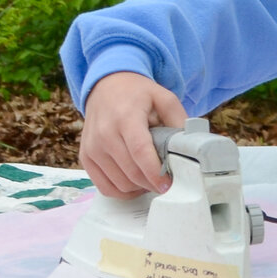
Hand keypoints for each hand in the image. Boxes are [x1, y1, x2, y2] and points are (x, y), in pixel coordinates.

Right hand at [80, 72, 185, 198]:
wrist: (105, 86)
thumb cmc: (137, 94)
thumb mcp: (164, 97)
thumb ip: (179, 120)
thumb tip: (190, 147)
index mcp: (126, 118)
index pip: (140, 151)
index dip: (155, 172)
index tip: (168, 184)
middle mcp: (104, 134)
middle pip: (131, 172)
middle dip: (153, 183)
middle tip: (167, 182)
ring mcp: (92, 148)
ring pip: (119, 183)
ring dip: (139, 188)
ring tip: (152, 179)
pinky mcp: (86, 157)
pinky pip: (104, 187)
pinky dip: (122, 191)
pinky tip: (135, 184)